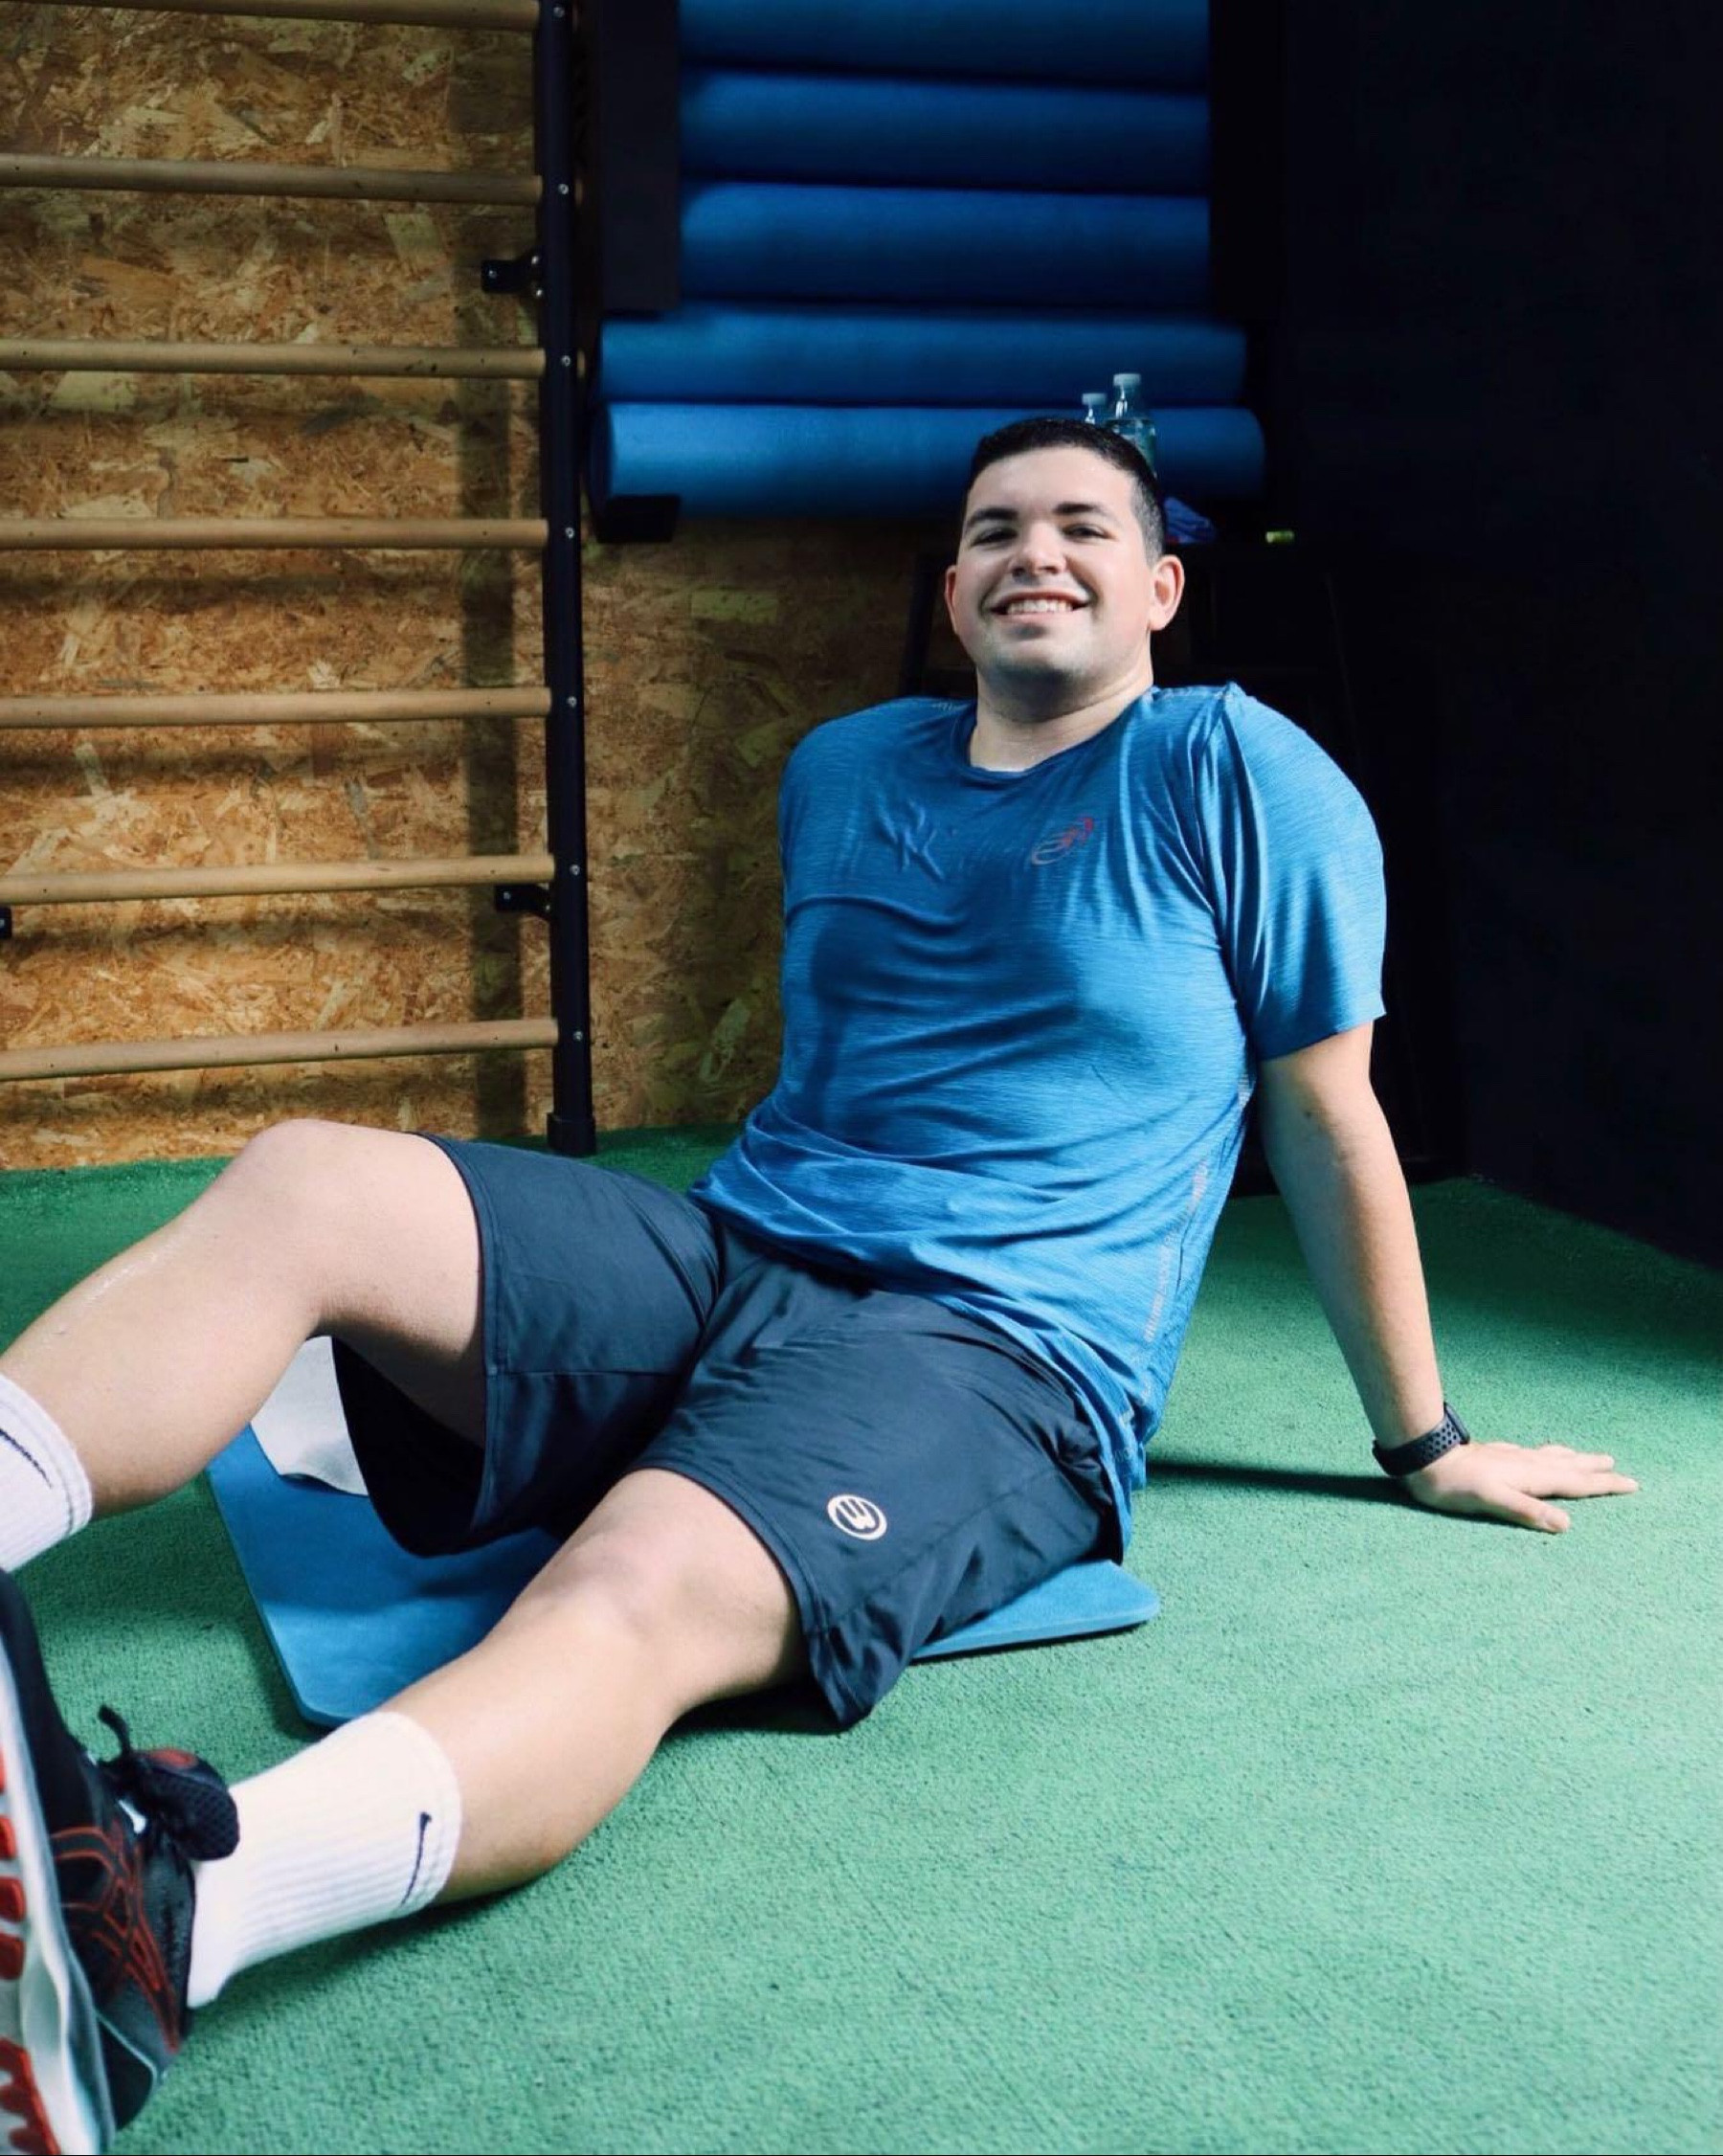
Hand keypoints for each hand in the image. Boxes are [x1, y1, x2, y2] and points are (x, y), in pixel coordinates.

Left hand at [1404, 1439, 1639, 1532]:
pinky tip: (1540, 1453)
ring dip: (1574, 1458)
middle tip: (1617, 1467)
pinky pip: (1534, 1454)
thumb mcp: (1491, 1501)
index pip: (1576, 1483)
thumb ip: (1527, 1511)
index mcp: (1531, 1477)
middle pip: (1569, 1466)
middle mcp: (1527, 1464)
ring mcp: (1512, 1457)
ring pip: (1552, 1456)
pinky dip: (1548, 1454)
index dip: (1604, 1485)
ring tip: (1589, 1457)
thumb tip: (1566, 1525)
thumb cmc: (1455, 1485)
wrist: (1425, 1457)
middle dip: (1594, 1469)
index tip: (1632, 1484)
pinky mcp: (1498, 1455)